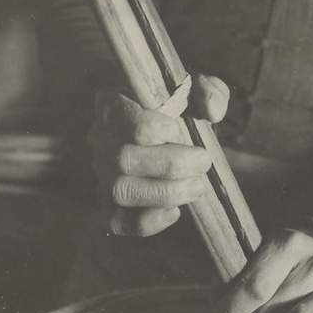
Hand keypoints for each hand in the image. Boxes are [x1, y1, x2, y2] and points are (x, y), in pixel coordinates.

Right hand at [87, 74, 229, 235]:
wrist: (173, 138)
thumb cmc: (182, 110)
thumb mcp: (197, 90)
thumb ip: (209, 90)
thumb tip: (212, 109)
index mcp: (112, 104)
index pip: (120, 118)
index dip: (153, 128)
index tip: (178, 130)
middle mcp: (99, 140)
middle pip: (123, 159)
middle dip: (171, 165)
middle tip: (203, 163)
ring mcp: (101, 175)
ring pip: (121, 192)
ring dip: (165, 193)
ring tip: (197, 187)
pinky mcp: (109, 205)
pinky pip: (118, 222)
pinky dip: (148, 222)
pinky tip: (174, 211)